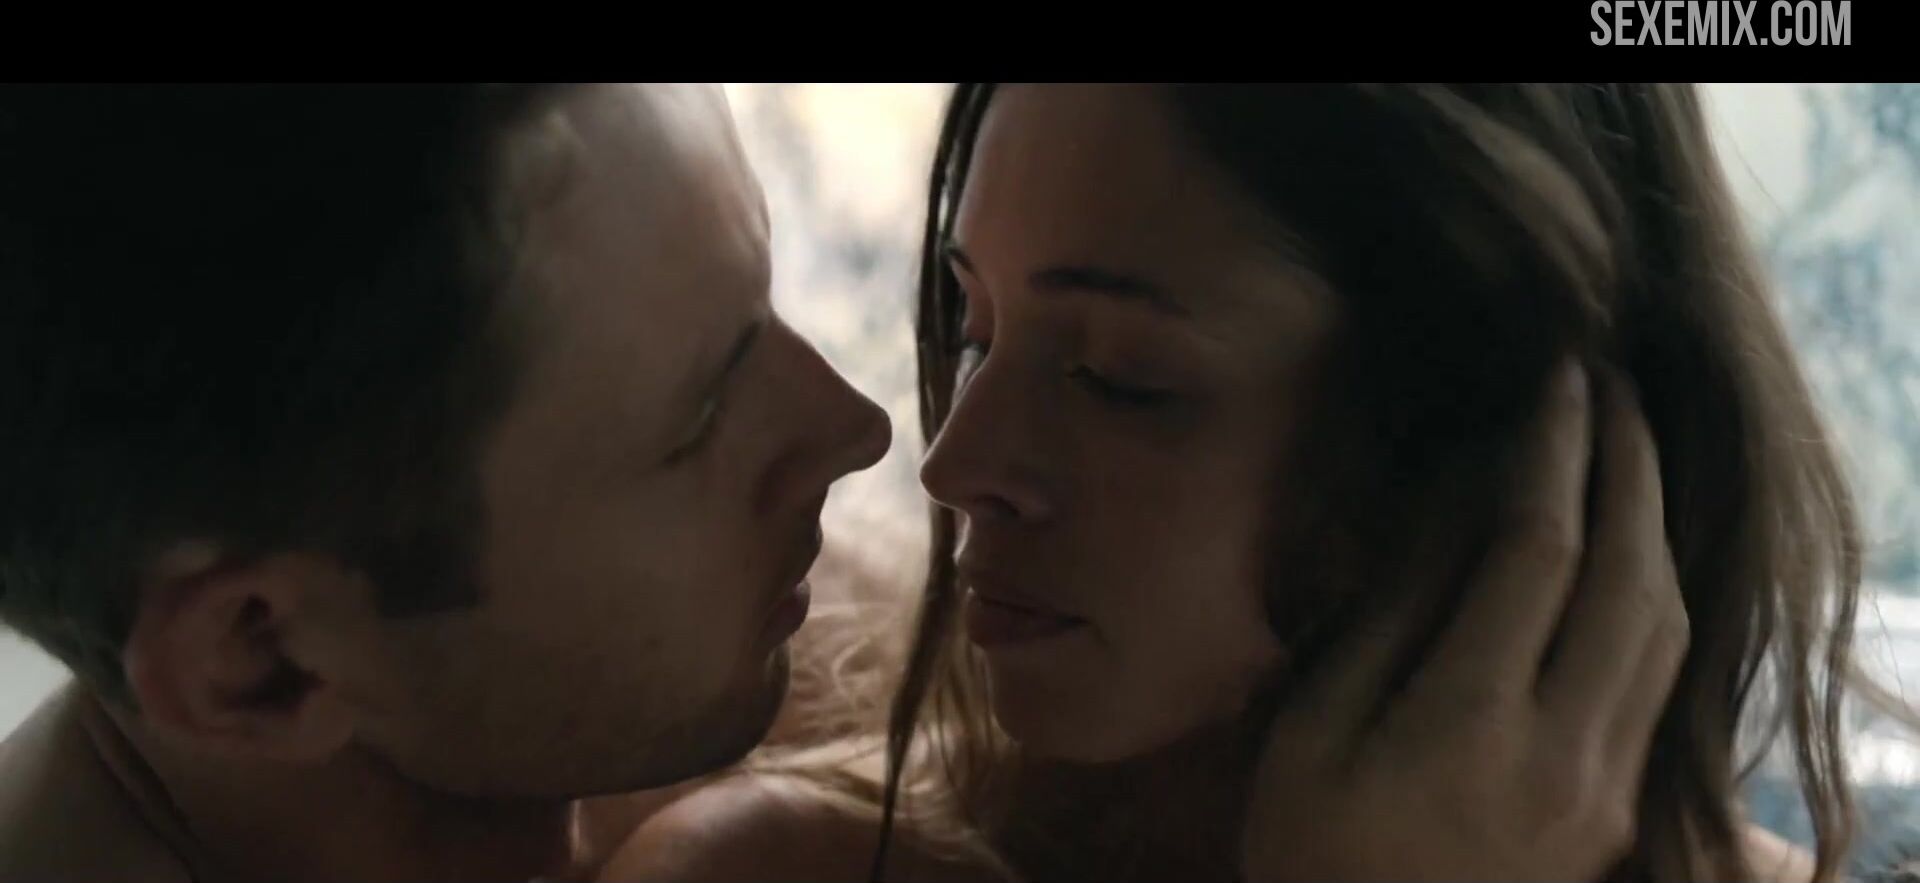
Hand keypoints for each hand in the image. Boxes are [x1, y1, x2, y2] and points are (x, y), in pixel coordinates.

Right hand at [1239, 360, 1688, 882]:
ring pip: (1667, 630)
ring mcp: (1606, 789)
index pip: (1538, 552)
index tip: (1557, 377)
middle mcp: (1564, 754)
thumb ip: (1388, 620)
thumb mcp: (1312, 734)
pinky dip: (1658, 595)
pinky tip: (1634, 554)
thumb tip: (1452, 505)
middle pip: (1630, 580)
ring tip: (1628, 450)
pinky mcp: (1620, 811)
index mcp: (1469, 727)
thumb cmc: (1311, 853)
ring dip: (1655, 525)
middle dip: (1628, 467)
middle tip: (1612, 386)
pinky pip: (1663, 678)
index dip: (1554, 452)